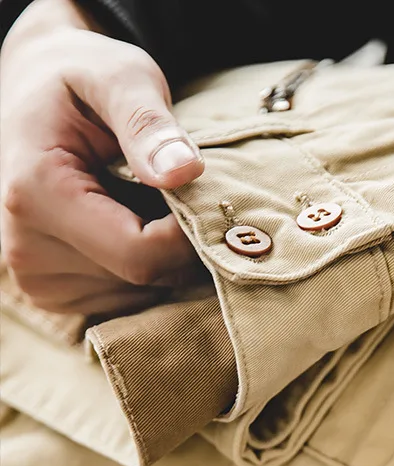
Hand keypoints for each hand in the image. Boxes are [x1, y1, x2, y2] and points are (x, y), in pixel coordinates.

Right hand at [0, 0, 204, 315]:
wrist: (35, 95)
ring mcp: (38, 281)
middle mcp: (26, 249)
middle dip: (179, 243)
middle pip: (144, 277)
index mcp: (35, 194)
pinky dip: (147, 270)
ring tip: (147, 204)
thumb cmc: (83, 80)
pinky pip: (128, 300)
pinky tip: (133, 225)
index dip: (189, 235)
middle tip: (179, 193)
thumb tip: (183, 172)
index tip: (206, 198)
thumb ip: (148, 122)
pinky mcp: (54, 295)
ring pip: (141, 293)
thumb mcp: (118, 77)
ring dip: (164, 256)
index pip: (140, 254)